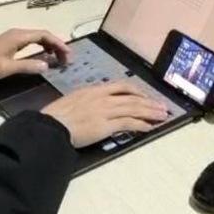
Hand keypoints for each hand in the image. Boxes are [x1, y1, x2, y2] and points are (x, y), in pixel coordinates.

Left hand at [0, 28, 70, 80]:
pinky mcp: (13, 42)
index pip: (44, 35)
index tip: (67, 54)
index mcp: (19, 36)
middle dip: (57, 45)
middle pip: (43, 35)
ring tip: (59, 59)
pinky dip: (42, 47)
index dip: (58, 43)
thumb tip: (47, 65)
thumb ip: (28, 66)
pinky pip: (32, 41)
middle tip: (66, 59)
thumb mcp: (8, 68)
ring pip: (38, 38)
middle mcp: (19, 33)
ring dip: (50, 46)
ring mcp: (15, 37)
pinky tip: (46, 56)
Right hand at [41, 81, 168, 147]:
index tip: (145, 95)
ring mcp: (105, 111)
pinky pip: (128, 123)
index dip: (136, 90)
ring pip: (133, 108)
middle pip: (132, 97)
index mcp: (93, 90)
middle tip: (162, 106)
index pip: (120, 86)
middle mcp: (102, 98)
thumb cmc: (56, 115)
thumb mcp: (72, 100)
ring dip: (150, 112)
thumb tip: (94, 105)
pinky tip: (149, 127)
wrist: (51, 125)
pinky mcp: (105, 125)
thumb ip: (86, 100)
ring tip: (162, 116)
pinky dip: (140, 124)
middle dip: (149, 102)